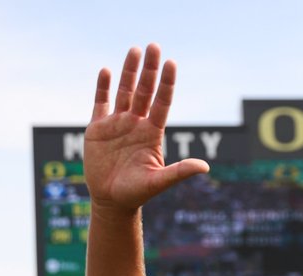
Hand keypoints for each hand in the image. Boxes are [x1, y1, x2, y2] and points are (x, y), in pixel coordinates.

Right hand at [84, 44, 209, 213]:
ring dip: (129, 72)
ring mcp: (117, 124)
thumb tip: (205, 167)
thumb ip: (179, 172)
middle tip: (154, 46)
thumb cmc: (137, 193)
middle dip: (149, 70)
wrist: (111, 201)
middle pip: (145, 91)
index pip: (162, 102)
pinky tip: (105, 70)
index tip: (171, 64)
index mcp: (152, 133)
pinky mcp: (98, 128)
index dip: (167, 84)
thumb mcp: (159, 182)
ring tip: (135, 50)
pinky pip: (101, 103)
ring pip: (125, 92)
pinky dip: (102, 87)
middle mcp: (136, 124)